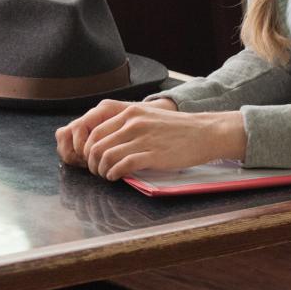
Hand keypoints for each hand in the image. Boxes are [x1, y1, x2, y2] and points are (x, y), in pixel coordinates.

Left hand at [78, 103, 244, 180]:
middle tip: (96, 170)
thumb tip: (104, 141)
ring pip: (105, 156)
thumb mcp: (147, 116)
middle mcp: (132, 122)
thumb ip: (126, 124)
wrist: (204, 132)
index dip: (87, 147)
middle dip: (91, 161)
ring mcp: (142, 138)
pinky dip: (114, 174)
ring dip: (101, 170)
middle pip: (95, 144)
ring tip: (106, 175)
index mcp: (129, 112)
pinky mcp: (152, 154)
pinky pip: (122, 166)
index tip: (90, 157)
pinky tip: (116, 177)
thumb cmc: (176, 129)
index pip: (94, 129)